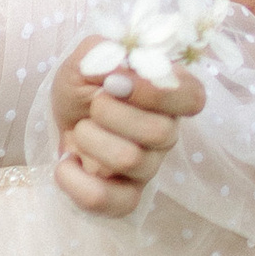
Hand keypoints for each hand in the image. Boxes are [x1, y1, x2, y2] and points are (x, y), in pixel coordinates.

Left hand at [47, 36, 204, 217]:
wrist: (61, 118)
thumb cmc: (84, 83)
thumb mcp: (88, 56)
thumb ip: (106, 53)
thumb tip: (122, 70)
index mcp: (168, 93)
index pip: (193, 97)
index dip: (158, 92)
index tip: (117, 81)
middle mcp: (167, 133)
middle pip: (160, 133)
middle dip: (111, 113)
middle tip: (93, 104)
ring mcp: (149, 168)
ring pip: (131, 161)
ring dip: (90, 139)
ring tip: (80, 130)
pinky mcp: (127, 197)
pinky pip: (113, 202)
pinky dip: (78, 181)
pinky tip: (67, 163)